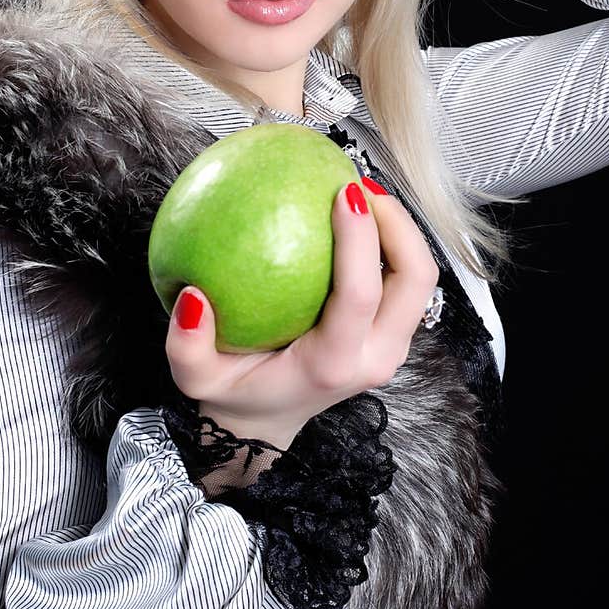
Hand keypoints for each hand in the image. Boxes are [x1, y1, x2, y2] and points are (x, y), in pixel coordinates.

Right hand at [165, 179, 438, 449]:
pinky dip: (392, 243)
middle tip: (361, 185)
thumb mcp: (196, 379)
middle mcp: (374, 357)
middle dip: (399, 223)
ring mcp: (390, 348)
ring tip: (364, 193)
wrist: (267, 422)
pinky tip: (358, 215)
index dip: (361, 239)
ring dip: (401, 229)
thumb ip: (187, 345)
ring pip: (421, 278)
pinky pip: (406, 281)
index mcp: (332, 364)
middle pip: (415, 279)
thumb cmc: (236, 394)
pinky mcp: (392, 335)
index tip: (343, 192)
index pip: (361, 294)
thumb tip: (194, 296)